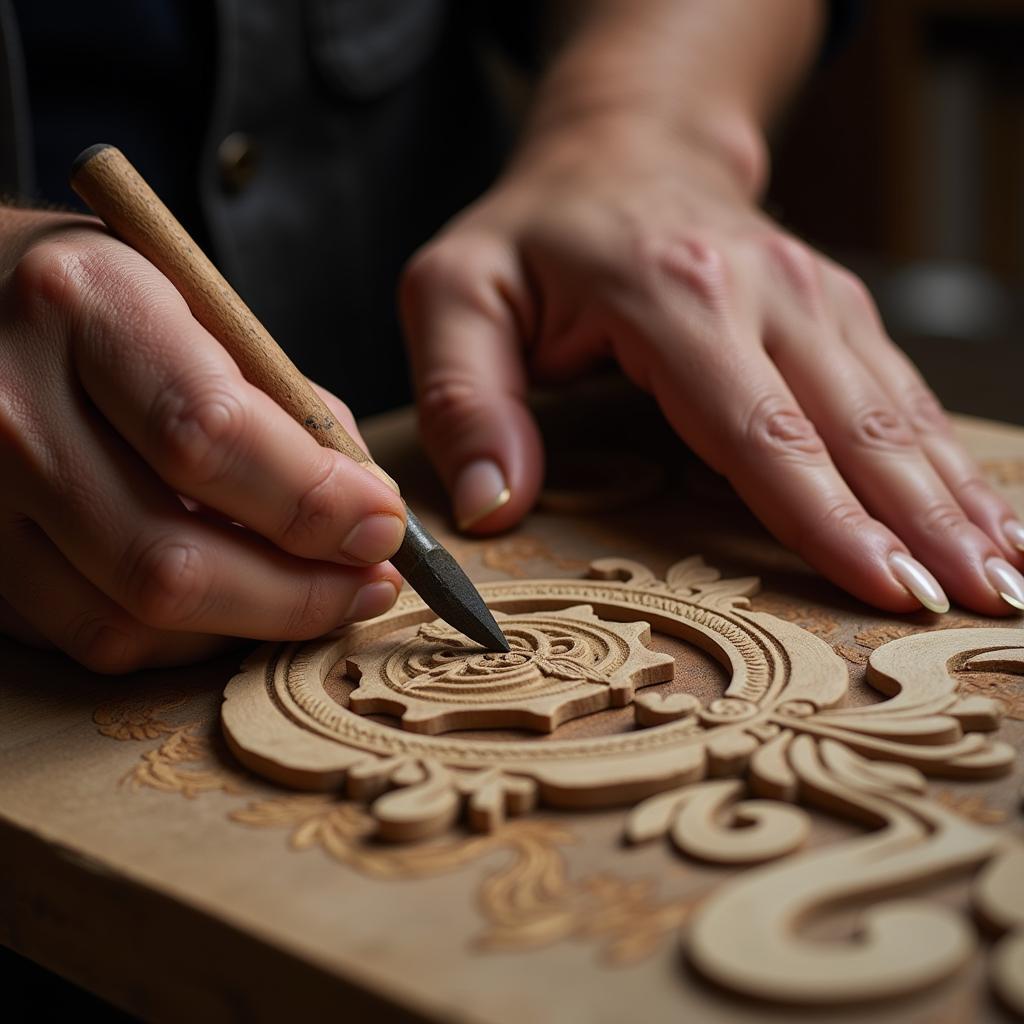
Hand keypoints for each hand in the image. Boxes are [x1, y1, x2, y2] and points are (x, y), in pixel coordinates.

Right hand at [0, 209, 403, 671]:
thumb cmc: (118, 304)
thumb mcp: (206, 309)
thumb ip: (290, 408)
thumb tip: (370, 513)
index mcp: (84, 306)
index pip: (209, 436)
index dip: (312, 501)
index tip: (384, 526)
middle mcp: (11, 404)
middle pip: (168, 559)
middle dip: (298, 591)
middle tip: (369, 582)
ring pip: (133, 616)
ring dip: (253, 623)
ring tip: (319, 593)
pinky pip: (95, 635)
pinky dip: (189, 636)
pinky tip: (240, 599)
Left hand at [401, 113, 1023, 615]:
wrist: (619, 148)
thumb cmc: (532, 236)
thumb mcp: (455, 296)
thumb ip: (464, 398)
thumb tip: (494, 506)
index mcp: (670, 293)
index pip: (759, 426)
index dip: (826, 516)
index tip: (886, 588)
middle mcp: (764, 291)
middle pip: (855, 424)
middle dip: (923, 524)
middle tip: (977, 609)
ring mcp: (813, 295)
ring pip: (898, 409)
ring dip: (955, 498)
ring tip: (1004, 581)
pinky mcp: (834, 308)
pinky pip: (902, 389)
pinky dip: (946, 457)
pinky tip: (985, 512)